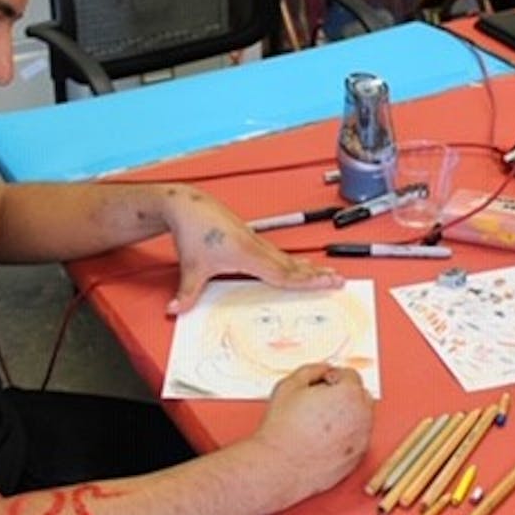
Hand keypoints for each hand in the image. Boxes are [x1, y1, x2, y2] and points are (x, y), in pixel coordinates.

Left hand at [164, 187, 341, 315]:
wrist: (186, 204)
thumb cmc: (192, 229)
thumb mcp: (190, 267)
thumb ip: (187, 292)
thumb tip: (176, 310)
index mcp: (247, 254)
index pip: (283, 274)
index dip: (306, 281)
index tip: (327, 283)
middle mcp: (255, 247)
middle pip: (292, 265)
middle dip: (317, 275)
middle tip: (339, 281)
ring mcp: (254, 241)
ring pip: (286, 258)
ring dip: (307, 268)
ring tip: (326, 274)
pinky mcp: (249, 237)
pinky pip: (276, 253)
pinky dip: (291, 261)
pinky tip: (295, 265)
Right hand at [249, 363, 373, 505]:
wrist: (279, 466)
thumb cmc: (283, 429)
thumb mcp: (289, 386)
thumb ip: (311, 370)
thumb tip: (322, 370)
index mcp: (349, 394)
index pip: (351, 375)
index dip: (333, 377)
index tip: (320, 384)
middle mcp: (362, 416)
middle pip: (362, 395)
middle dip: (344, 394)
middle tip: (320, 401)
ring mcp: (362, 439)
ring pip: (362, 418)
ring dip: (347, 415)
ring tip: (319, 422)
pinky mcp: (357, 458)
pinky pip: (357, 439)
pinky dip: (346, 435)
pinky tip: (323, 438)